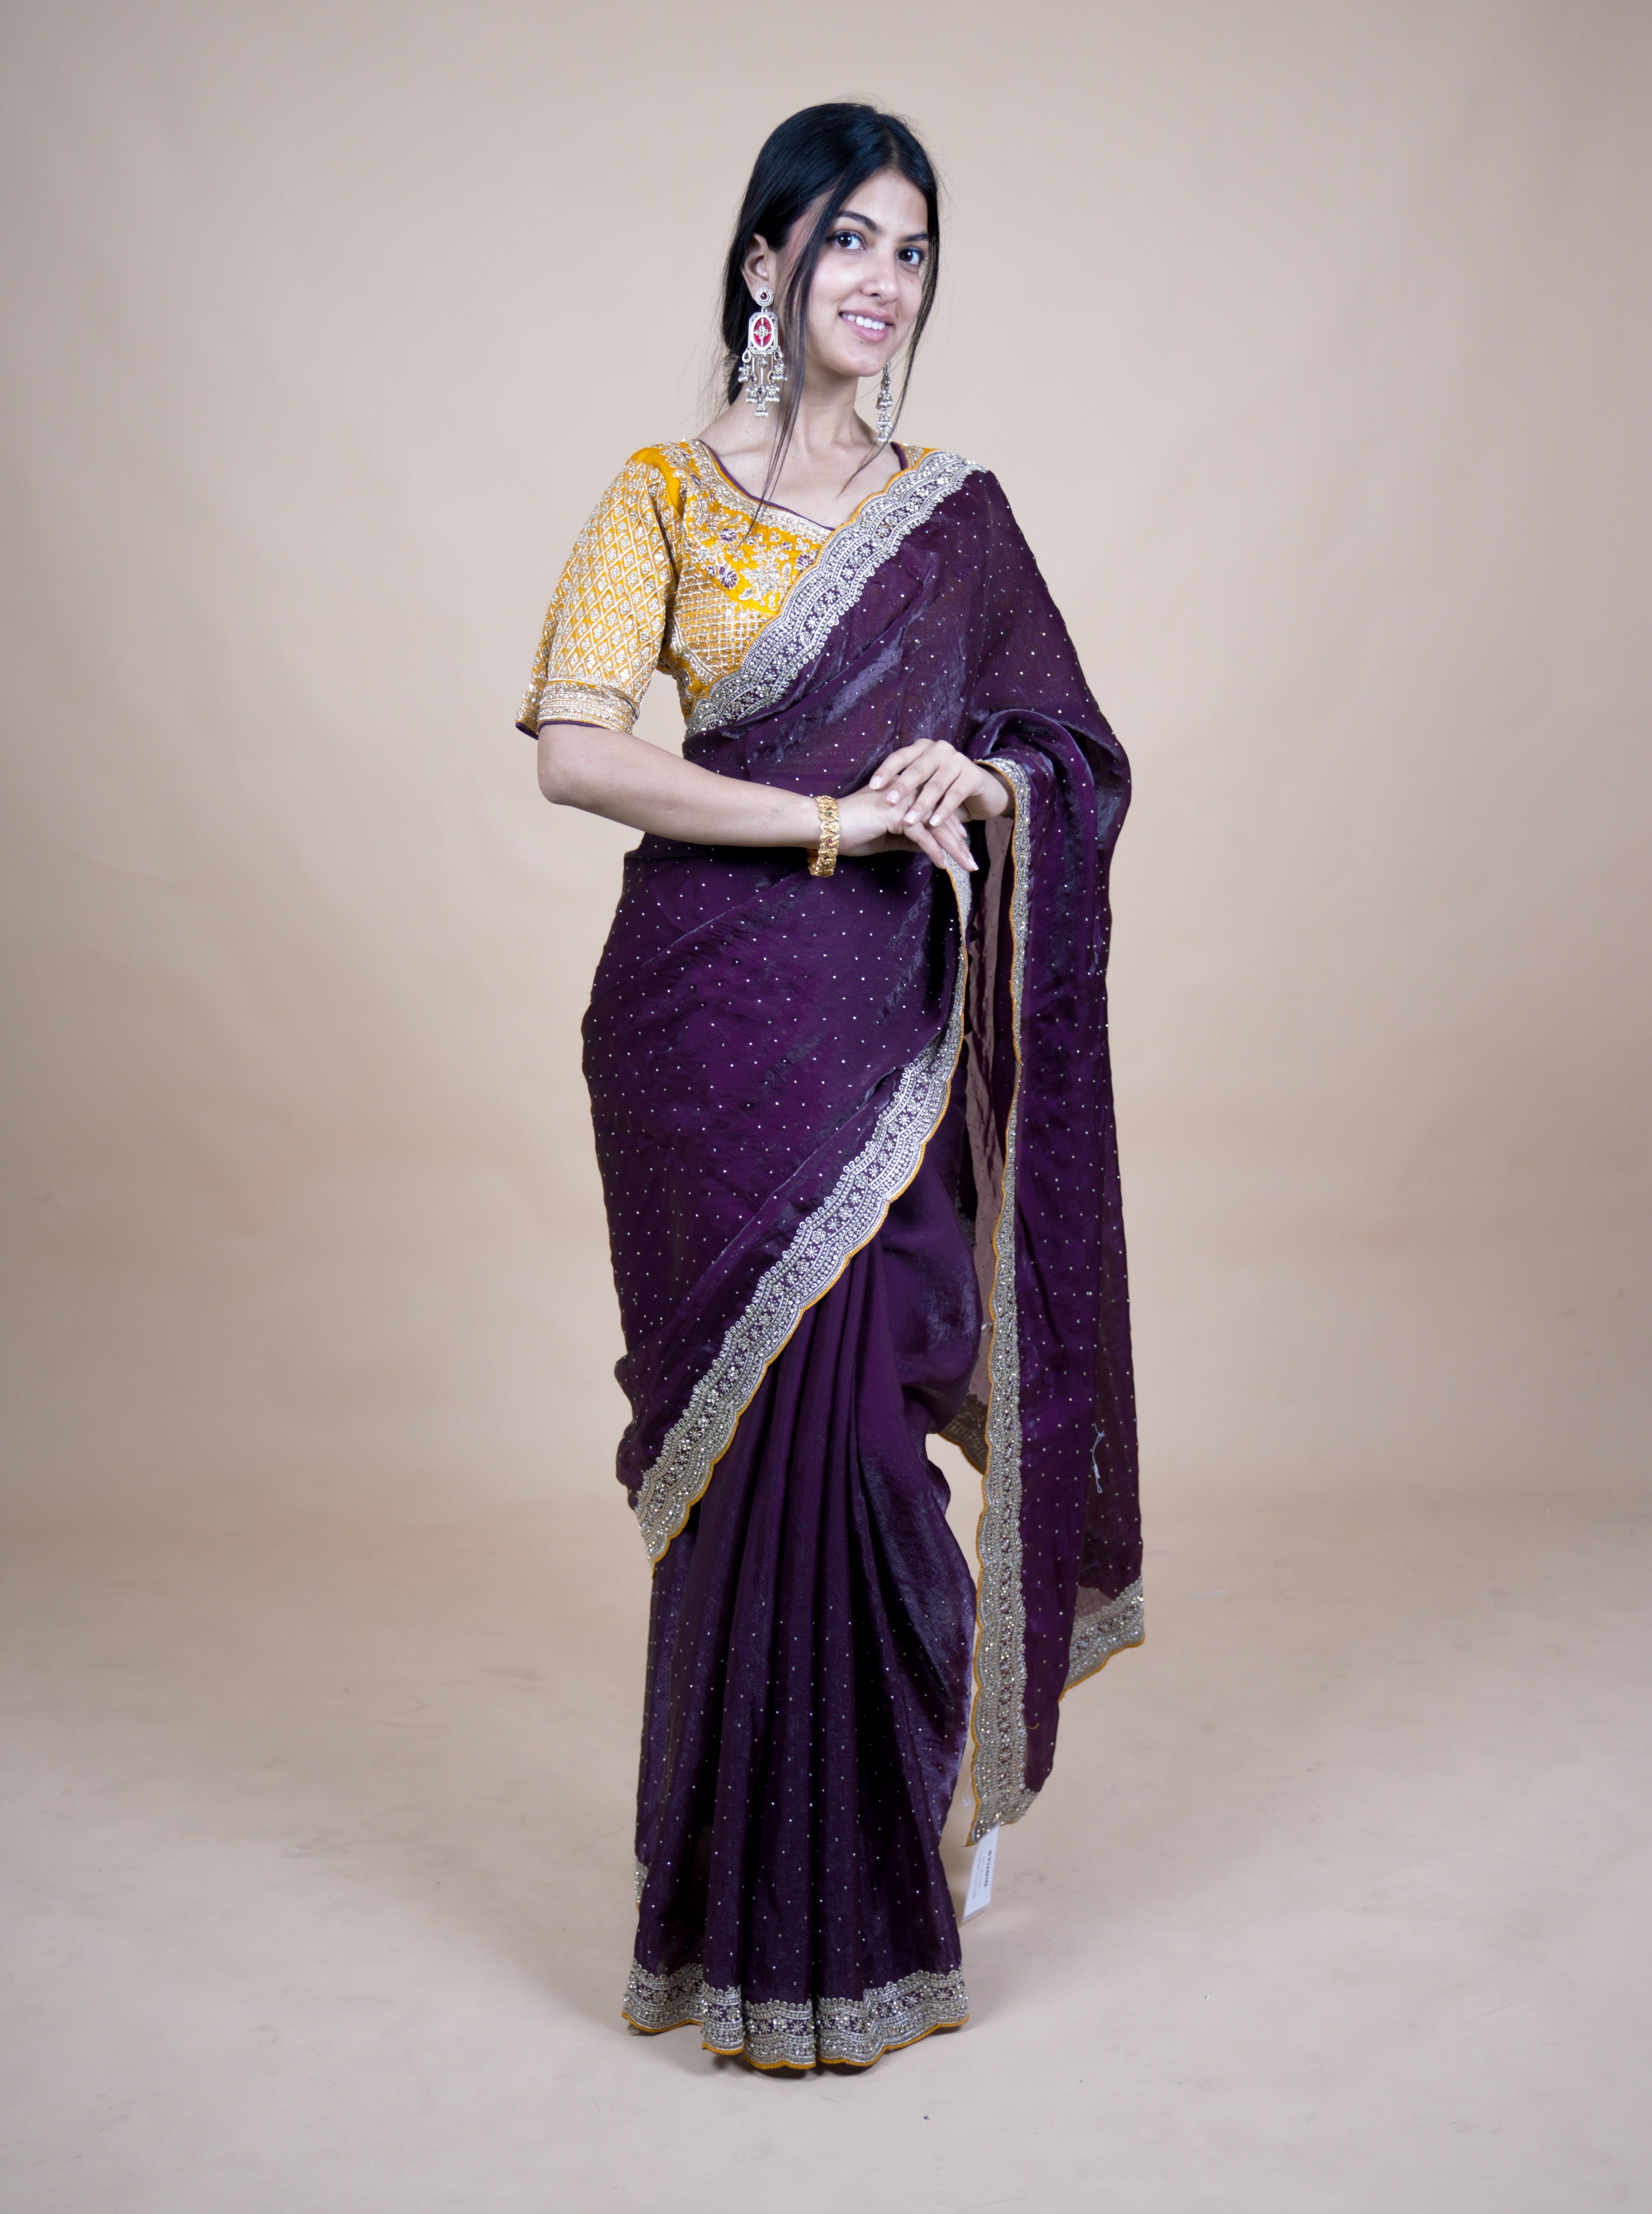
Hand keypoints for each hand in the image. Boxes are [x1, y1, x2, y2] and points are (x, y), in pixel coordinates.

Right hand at [835, 783, 976, 871]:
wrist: (825, 827)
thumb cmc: (852, 831)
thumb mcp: (888, 837)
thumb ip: (910, 838)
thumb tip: (931, 847)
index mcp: (904, 793)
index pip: (935, 810)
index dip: (952, 830)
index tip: (964, 845)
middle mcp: (907, 792)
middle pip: (940, 818)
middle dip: (959, 843)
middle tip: (973, 862)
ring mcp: (901, 801)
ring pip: (936, 826)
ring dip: (953, 849)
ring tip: (966, 866)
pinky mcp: (895, 814)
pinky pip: (921, 836)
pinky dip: (933, 852)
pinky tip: (943, 865)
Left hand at [868, 739, 1010, 843]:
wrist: (984, 792)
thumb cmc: (945, 791)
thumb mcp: (923, 787)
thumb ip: (906, 790)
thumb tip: (874, 801)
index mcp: (923, 749)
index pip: (901, 757)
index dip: (886, 770)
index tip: (872, 786)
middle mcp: (940, 750)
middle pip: (918, 769)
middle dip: (902, 787)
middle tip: (889, 802)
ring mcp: (958, 761)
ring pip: (936, 784)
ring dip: (922, 804)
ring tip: (909, 820)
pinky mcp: (973, 775)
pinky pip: (956, 794)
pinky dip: (944, 810)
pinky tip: (935, 823)